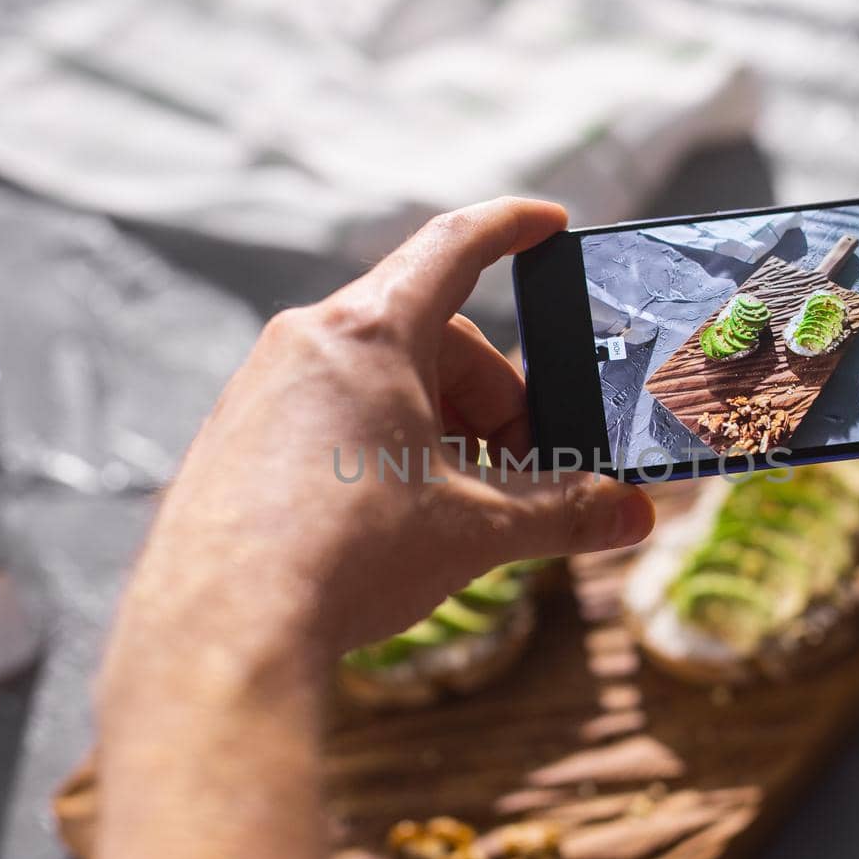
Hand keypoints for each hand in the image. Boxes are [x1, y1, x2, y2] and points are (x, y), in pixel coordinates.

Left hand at [78, 200, 653, 858]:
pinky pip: (325, 415)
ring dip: (438, 428)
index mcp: (369, 334)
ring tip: (463, 506)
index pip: (454, 246)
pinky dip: (380, 446)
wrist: (221, 635)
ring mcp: (259, 390)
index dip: (511, 227)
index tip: (548, 223)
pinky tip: (394, 519)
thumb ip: (565, 512)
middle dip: (493, 398)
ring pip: (376, 381)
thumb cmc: (349, 560)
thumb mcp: (476, 532)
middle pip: (430, 338)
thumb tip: (638, 515)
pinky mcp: (232, 440)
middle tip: (526, 469)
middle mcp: (304, 343)